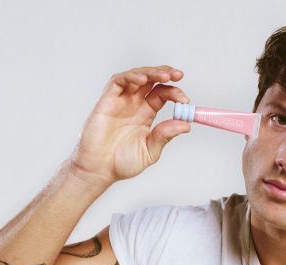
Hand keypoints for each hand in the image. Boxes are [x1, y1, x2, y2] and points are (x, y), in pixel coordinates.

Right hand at [68, 65, 190, 187]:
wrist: (99, 170)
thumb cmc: (121, 162)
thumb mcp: (150, 151)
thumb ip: (165, 136)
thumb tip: (186, 125)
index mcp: (145, 114)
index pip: (162, 94)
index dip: (174, 93)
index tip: (185, 100)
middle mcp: (133, 104)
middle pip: (151, 81)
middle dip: (165, 74)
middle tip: (178, 75)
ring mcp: (120, 101)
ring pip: (136, 77)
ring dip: (151, 72)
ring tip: (164, 75)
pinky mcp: (106, 101)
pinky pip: (118, 82)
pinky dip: (131, 77)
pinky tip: (142, 80)